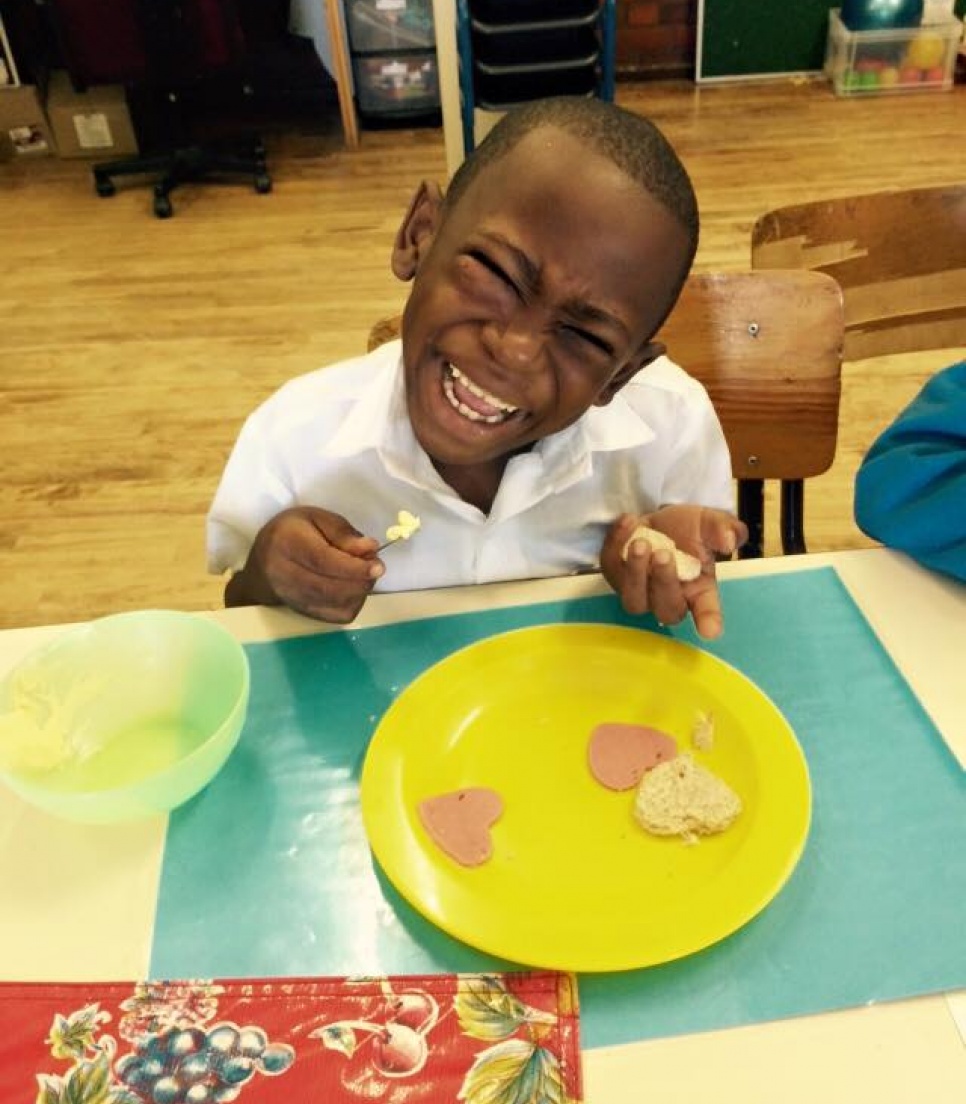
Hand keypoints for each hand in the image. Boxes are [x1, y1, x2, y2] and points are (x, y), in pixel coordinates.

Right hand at [225, 507, 383, 622]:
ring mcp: (291, 597)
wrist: (261, 565)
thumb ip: (343, 533)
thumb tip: (370, 549)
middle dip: (362, 580)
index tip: (378, 567)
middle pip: (330, 587)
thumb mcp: (316, 519)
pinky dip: (353, 603)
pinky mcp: (303, 613)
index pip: (322, 560)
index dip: (353, 567)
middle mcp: (283, 573)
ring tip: (362, 574)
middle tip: (375, 567)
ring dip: (360, 591)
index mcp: (286, 542)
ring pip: (336, 604)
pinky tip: (351, 588)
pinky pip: (336, 616)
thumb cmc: (291, 534)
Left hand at [600, 506, 747, 639]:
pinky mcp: (615, 573)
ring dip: (635, 573)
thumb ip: (723, 528)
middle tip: (664, 554)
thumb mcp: (710, 522)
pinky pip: (610, 566)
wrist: (662, 517)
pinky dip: (616, 544)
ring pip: (633, 600)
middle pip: (666, 609)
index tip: (710, 629)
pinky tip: (630, 522)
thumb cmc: (691, 528)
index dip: (708, 622)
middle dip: (664, 583)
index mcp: (700, 591)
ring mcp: (639, 590)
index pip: (706, 612)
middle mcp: (669, 597)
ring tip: (640, 544)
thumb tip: (729, 540)